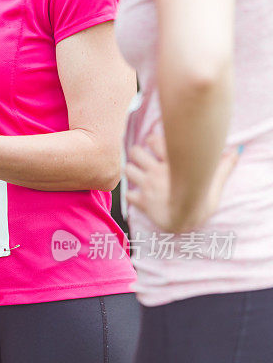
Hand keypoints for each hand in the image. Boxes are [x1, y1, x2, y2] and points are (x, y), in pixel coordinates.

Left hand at [125, 134, 239, 232]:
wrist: (187, 222)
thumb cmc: (202, 203)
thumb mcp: (213, 183)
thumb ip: (222, 167)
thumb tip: (235, 153)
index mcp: (172, 164)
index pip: (154, 140)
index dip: (152, 140)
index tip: (154, 143)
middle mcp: (156, 172)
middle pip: (135, 152)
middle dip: (136, 153)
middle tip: (141, 158)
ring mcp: (147, 186)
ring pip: (127, 168)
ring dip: (130, 170)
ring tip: (136, 173)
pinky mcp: (142, 201)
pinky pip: (128, 194)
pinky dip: (130, 194)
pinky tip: (137, 196)